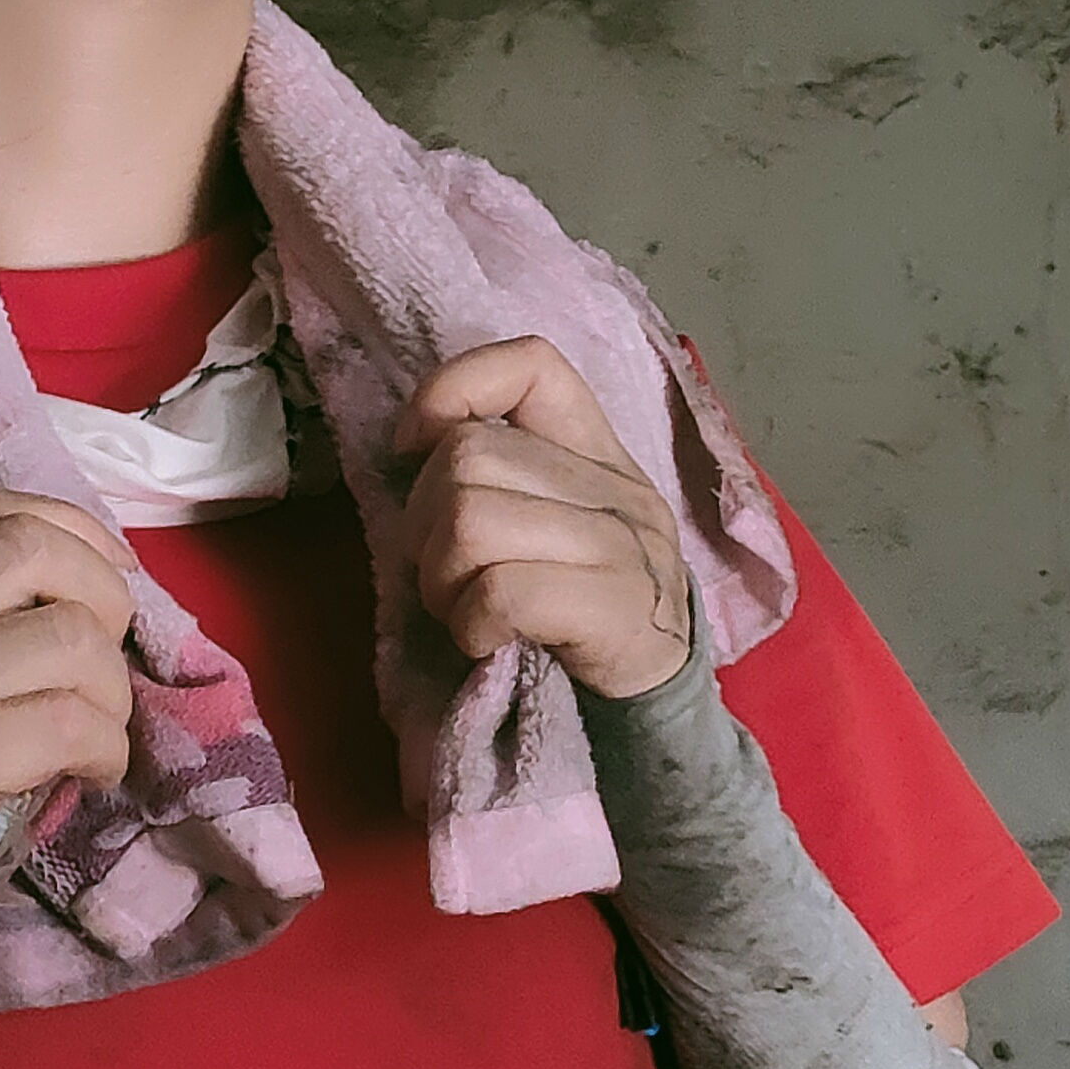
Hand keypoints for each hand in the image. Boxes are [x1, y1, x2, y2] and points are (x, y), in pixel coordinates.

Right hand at [0, 490, 135, 867]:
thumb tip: (92, 556)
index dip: (63, 527)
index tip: (107, 567)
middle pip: (25, 552)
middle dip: (99, 593)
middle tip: (105, 650)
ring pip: (64, 638)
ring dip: (110, 685)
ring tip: (96, 722)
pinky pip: (67, 721)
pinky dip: (107, 743)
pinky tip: (94, 766)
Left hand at [396, 338, 691, 701]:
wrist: (659, 702)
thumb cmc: (581, 614)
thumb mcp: (555, 528)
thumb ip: (505, 479)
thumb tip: (410, 449)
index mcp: (598, 451)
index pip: (533, 366)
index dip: (454, 388)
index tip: (413, 447)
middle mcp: (616, 486)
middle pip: (468, 456)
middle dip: (424, 524)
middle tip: (443, 577)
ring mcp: (622, 546)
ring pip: (472, 521)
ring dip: (441, 580)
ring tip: (463, 611)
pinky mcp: (614, 608)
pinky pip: (501, 592)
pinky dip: (471, 625)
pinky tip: (487, 642)